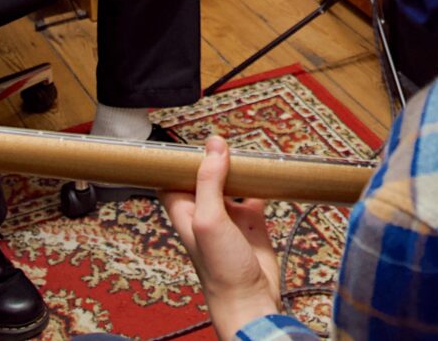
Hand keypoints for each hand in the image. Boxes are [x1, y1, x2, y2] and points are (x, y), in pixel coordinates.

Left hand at [164, 135, 282, 338]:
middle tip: (221, 138)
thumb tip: (214, 144)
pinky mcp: (253, 222)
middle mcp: (205, 212)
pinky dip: (261, 182)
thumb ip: (210, 180)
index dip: (176, 160)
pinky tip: (266, 171)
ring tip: (243, 147)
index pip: (172, 178)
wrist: (251, 300)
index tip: (183, 137)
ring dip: (236, 167)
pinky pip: (256, 194)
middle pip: (203, 176)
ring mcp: (230, 216)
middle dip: (211, 158)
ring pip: (230, 182)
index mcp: (185, 211)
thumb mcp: (209, 220)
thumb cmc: (220, 270)